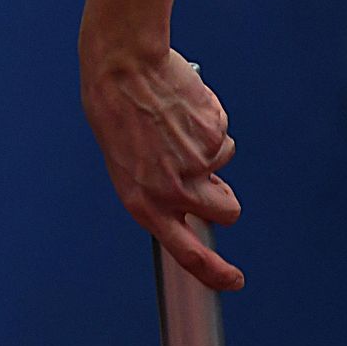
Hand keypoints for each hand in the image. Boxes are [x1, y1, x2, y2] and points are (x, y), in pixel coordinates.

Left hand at [79, 44, 243, 290]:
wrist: (122, 66)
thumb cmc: (114, 108)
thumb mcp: (125, 160)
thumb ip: (157, 186)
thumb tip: (188, 202)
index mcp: (144, 201)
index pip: (187, 254)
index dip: (214, 272)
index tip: (232, 280)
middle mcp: (174, 189)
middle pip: (226, 211)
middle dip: (222, 195)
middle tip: (203, 171)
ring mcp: (198, 163)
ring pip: (224, 166)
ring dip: (208, 149)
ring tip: (173, 122)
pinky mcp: (214, 135)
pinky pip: (221, 135)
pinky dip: (207, 122)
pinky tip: (181, 105)